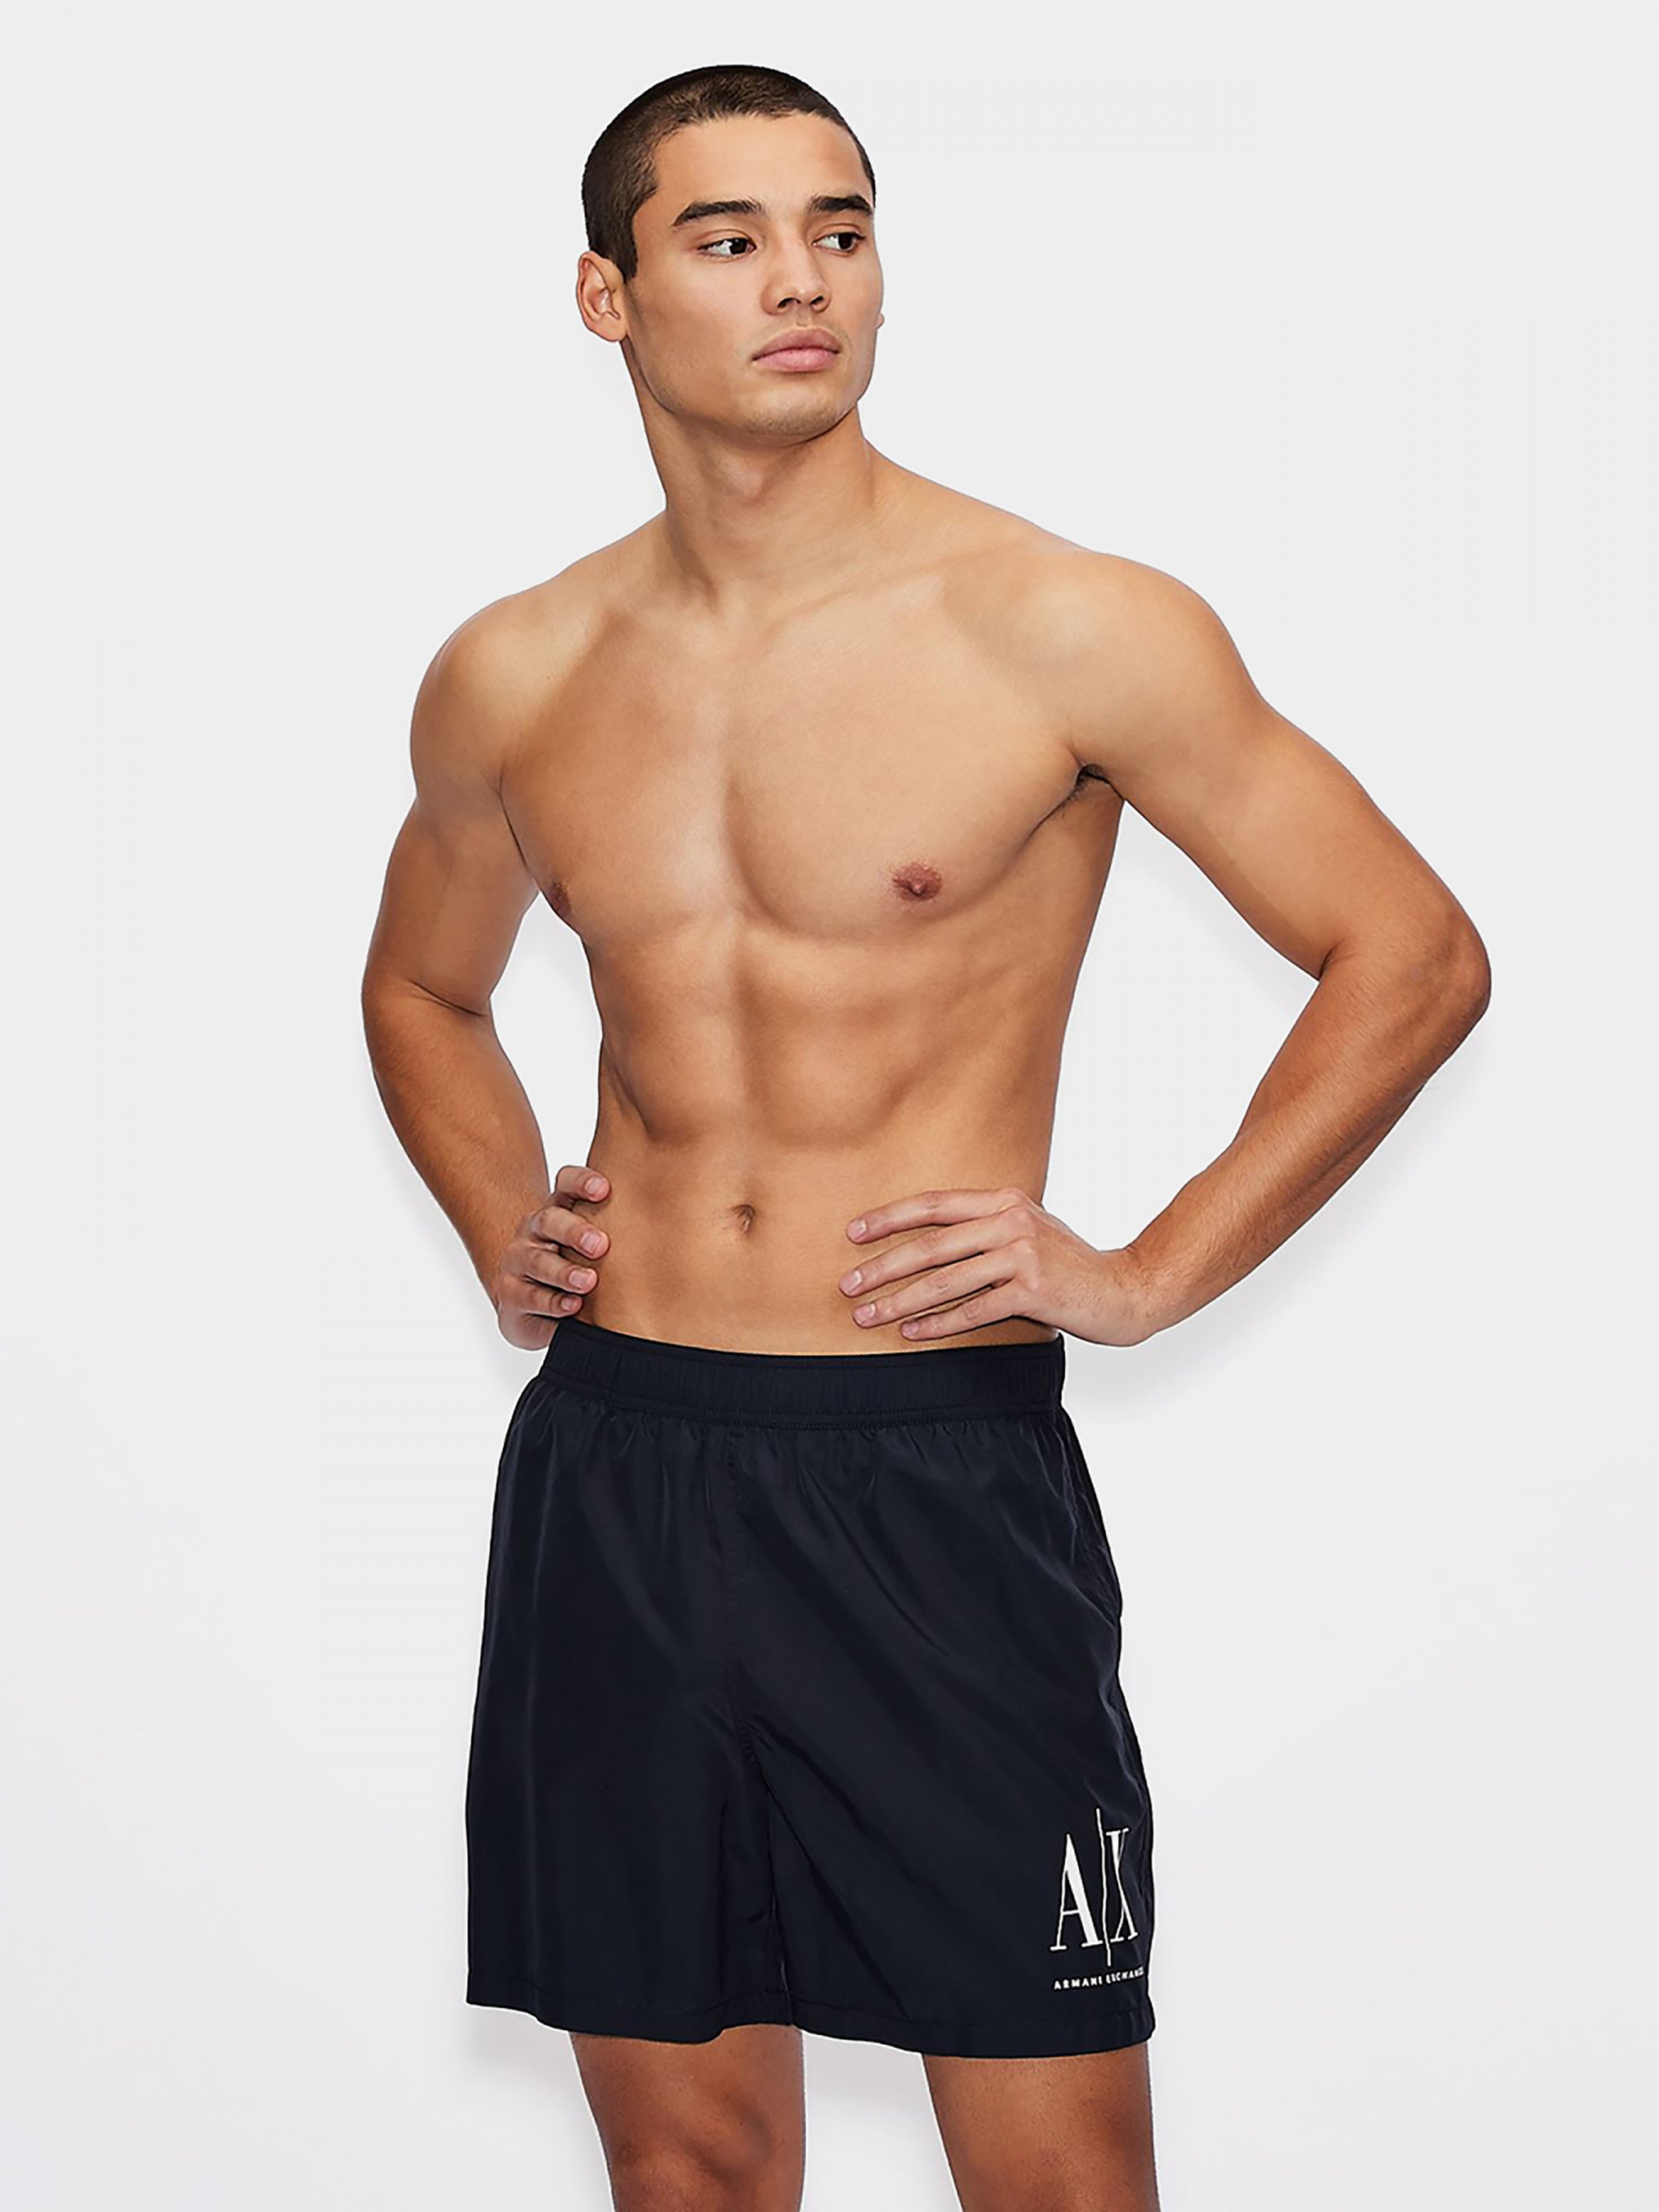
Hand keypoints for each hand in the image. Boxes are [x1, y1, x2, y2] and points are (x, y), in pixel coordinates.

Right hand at [492, 1163, 610, 1348]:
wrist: (535, 1303)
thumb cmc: (575, 1266)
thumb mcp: (596, 1248)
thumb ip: (620, 1230)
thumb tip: (670, 1225)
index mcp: (559, 1210)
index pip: (565, 1185)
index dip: (582, 1182)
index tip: (604, 1189)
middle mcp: (535, 1230)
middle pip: (549, 1220)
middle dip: (575, 1231)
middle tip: (600, 1245)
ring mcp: (519, 1260)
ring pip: (537, 1260)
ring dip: (564, 1272)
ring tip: (588, 1282)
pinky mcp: (510, 1293)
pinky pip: (528, 1295)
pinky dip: (552, 1301)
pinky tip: (572, 1306)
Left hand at [837, 1185, 1157, 1346]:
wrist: (1125, 1289)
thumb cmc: (1070, 1264)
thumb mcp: (1028, 1229)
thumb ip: (986, 1227)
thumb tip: (931, 1239)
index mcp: (1003, 1200)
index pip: (933, 1204)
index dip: (889, 1218)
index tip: (853, 1233)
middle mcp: (1010, 1221)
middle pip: (930, 1245)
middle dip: (881, 1267)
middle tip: (846, 1285)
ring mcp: (1022, 1255)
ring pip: (945, 1280)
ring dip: (899, 1301)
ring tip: (868, 1315)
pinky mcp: (1033, 1291)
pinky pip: (973, 1310)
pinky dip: (938, 1323)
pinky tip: (912, 1334)